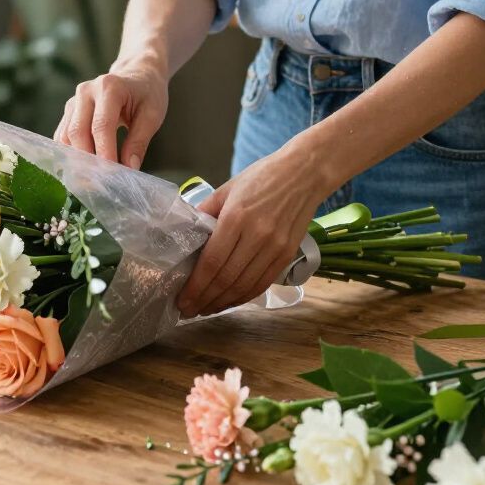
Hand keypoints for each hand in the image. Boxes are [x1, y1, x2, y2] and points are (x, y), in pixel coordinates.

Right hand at [54, 61, 168, 169]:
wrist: (138, 74)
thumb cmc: (148, 93)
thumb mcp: (152, 115)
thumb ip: (139, 141)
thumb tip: (129, 168)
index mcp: (109, 87)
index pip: (101, 125)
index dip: (104, 152)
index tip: (112, 175)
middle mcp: (86, 91)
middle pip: (77, 131)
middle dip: (88, 159)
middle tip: (101, 182)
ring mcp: (74, 100)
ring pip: (65, 136)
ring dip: (77, 159)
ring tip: (93, 179)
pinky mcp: (69, 111)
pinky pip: (63, 136)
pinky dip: (71, 154)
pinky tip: (84, 168)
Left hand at [176, 147, 326, 318]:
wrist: (304, 173)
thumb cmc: (262, 177)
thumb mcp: (228, 188)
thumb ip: (206, 211)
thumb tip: (186, 232)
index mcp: (236, 218)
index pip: (212, 262)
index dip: (195, 286)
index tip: (181, 300)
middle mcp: (256, 236)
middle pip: (226, 279)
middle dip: (204, 299)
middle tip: (187, 310)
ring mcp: (274, 248)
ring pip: (244, 286)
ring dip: (222, 303)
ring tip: (205, 309)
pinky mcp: (287, 255)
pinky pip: (262, 283)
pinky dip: (243, 297)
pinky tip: (230, 301)